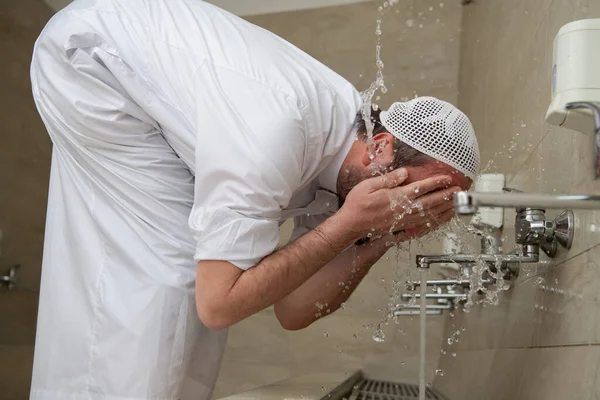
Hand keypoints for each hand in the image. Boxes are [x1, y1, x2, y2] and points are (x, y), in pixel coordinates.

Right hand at [338, 168, 459, 239]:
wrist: (351, 225)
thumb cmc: (357, 205)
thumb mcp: (368, 185)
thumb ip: (388, 179)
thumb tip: (404, 173)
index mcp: (395, 197)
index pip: (420, 188)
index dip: (435, 183)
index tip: (447, 178)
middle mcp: (402, 210)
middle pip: (429, 203)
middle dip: (445, 196)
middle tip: (459, 192)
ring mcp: (402, 220)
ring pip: (428, 215)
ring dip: (443, 209)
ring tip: (455, 205)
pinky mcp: (401, 227)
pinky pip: (422, 225)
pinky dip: (434, 222)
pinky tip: (441, 219)